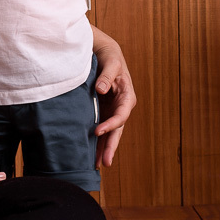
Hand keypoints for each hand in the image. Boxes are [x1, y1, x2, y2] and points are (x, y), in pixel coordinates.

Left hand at [92, 39, 136, 167]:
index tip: (97, 132)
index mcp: (127, 96)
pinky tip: (92, 153)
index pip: (121, 115)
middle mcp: (122, 107)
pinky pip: (102, 128)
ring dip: (104, 148)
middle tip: (105, 162)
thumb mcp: (110, 62)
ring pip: (110, 133)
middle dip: (111, 146)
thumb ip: (106, 75)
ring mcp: (112, 110)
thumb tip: (101, 89)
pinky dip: (98, 141)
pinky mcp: (103, 111)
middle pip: (117, 130)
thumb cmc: (109, 57)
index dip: (111, 125)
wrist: (104, 53)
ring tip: (97, 165)